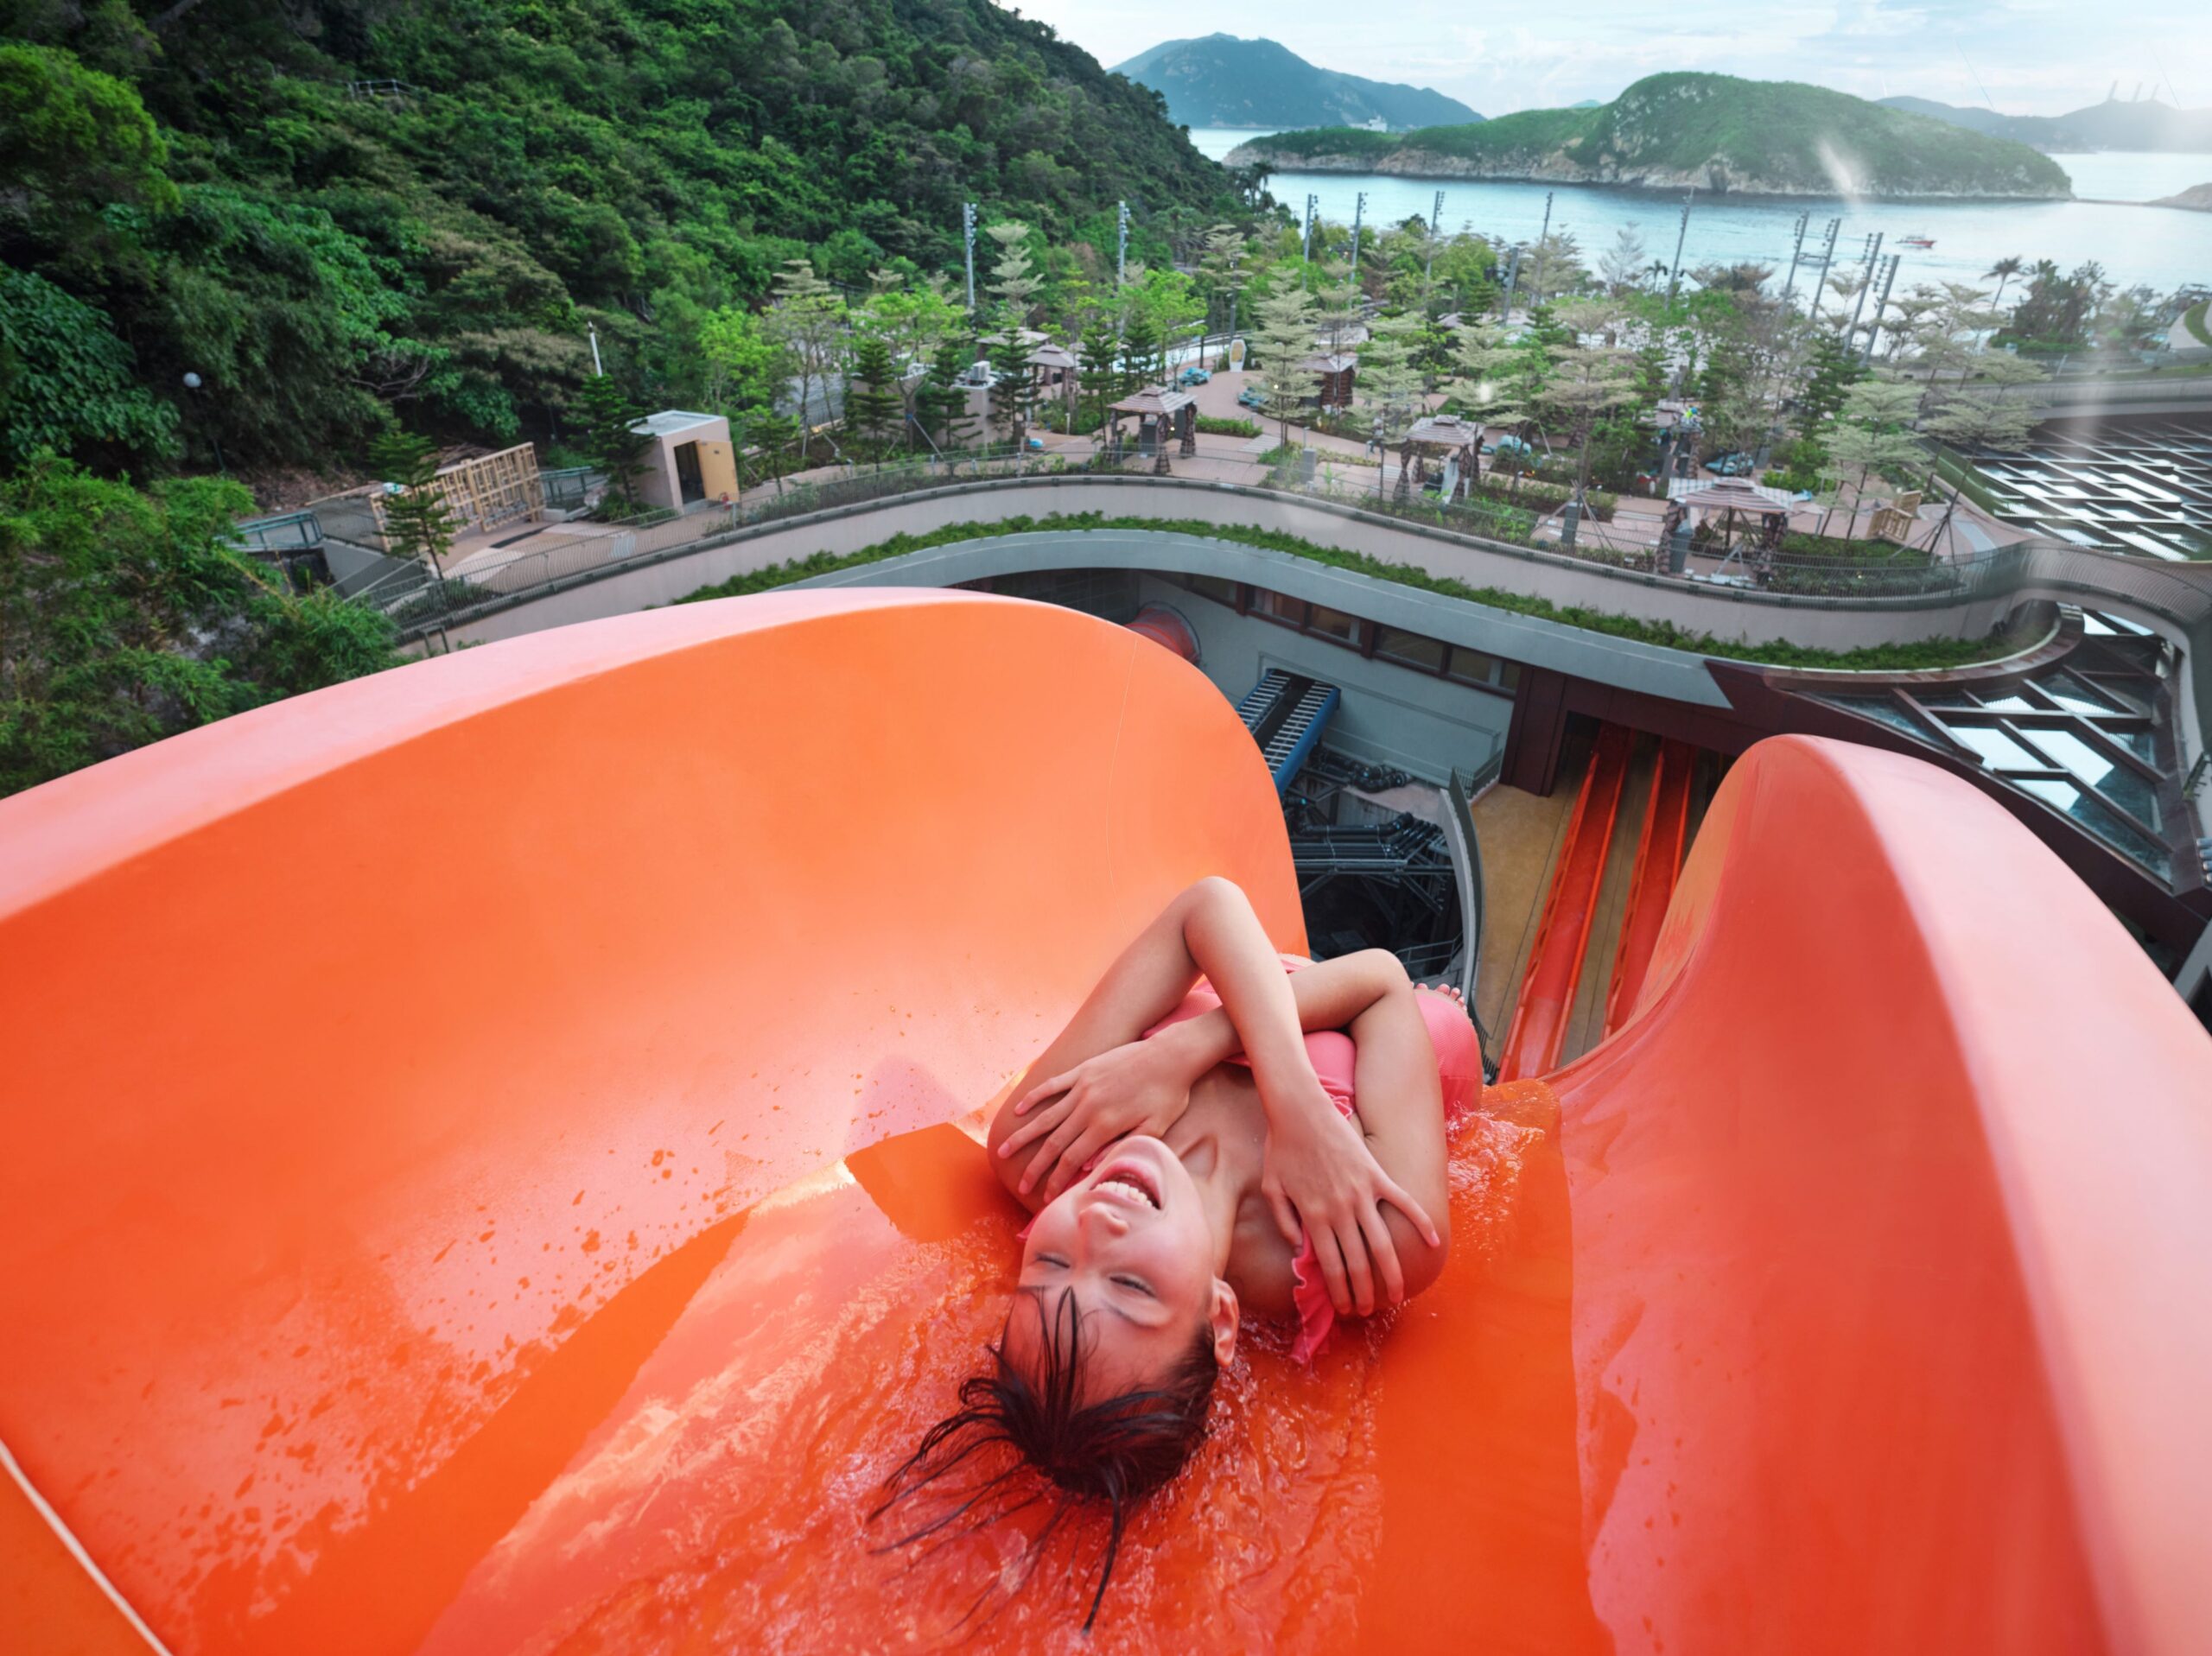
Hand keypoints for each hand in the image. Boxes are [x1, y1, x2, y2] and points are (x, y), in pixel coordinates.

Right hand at [997, 1038, 1195, 1201]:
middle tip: (1019, 1185)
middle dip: (1035, 1167)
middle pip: (1053, 1143)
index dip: (1057, 1180)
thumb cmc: (1170, 1094)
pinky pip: (1052, 1086)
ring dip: (1023, 1136)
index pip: (1072, 1160)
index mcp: (1106, 1125)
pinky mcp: (1083, 1070)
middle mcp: (1088, 1107)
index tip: (1046, 1197)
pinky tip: (1018, 1111)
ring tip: (1003, 1151)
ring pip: (1045, 1116)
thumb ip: (1125, 1148)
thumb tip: (1094, 1166)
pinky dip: (1033, 1098)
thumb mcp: (1156, 1128)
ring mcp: (1082, 1087)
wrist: (1172, 1054)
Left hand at [1260, 1089, 1437, 1317]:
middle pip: (1358, 1261)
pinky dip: (1420, 1222)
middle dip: (1364, 1292)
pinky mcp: (1376, 1174)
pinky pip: (1403, 1203)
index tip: (1345, 1308)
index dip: (1340, 1291)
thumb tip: (1299, 1249)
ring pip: (1382, 1242)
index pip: (1331, 1266)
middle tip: (1368, 1310)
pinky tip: (1434, 1243)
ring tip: (1397, 1294)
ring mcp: (1361, 1192)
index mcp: (1314, 1215)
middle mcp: (1340, 1209)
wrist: (1299, 1108)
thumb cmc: (1280, 1147)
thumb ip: (1285, 1221)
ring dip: (1391, 1273)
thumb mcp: (1272, 1188)